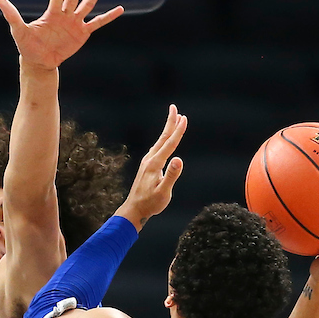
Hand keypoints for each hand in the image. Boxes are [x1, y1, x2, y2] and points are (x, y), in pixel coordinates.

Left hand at [0, 0, 123, 71]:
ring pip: (87, 6)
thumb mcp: (18, 30)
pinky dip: (108, 16)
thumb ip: (12, 15)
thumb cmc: (27, 45)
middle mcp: (64, 15)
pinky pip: (98, 23)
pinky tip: (119, 8)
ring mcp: (75, 23)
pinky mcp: (83, 34)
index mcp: (51, 13)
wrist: (39, 61)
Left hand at [115, 105, 186, 228]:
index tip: (184, 118)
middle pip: (163, 138)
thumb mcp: (163, 192)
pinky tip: (166, 141)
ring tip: (174, 119)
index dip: (178, 131)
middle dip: (170, 122)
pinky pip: (157, 148)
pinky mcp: (147, 166)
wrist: (134, 210)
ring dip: (168, 130)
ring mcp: (147, 162)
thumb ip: (171, 176)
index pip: (169, 144)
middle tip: (175, 108)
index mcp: (155, 164)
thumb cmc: (150, 203)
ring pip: (160, 142)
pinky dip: (164, 140)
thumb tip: (179, 159)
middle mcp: (150, 160)